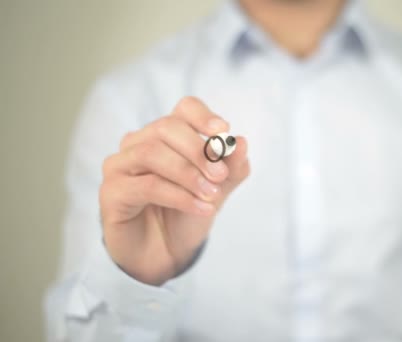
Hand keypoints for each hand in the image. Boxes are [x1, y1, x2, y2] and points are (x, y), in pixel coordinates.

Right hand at [99, 97, 249, 284]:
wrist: (165, 253)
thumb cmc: (187, 214)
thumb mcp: (217, 190)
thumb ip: (231, 168)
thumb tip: (242, 143)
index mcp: (166, 136)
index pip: (183, 109)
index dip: (202, 116)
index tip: (223, 131)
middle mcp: (138, 143)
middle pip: (165, 128)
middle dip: (198, 150)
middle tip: (220, 175)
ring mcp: (119, 166)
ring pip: (151, 153)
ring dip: (188, 173)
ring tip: (211, 195)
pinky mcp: (111, 192)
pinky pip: (146, 185)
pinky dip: (179, 196)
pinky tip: (202, 209)